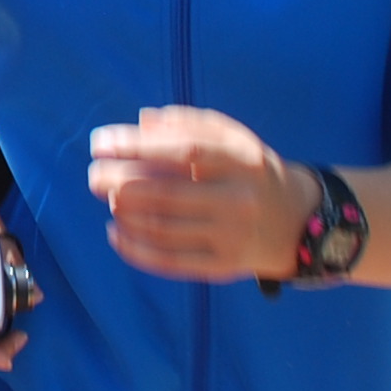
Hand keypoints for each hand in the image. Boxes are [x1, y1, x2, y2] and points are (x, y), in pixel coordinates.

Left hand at [93, 106, 308, 281]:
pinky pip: (170, 261)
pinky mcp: (224, 267)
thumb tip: (142, 122)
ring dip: (125, 213)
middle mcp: (239, 200)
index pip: (183, 150)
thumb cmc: (249, 171)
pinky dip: (135, 249)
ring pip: (164, 228)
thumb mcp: (233, 138)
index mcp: (242, 161)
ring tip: (106, 197)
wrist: (297, 221)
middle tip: (93, 174)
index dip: (137, 146)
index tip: (101, 142)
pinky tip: (115, 232)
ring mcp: (232, 237)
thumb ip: (189, 123)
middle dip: (119, 182)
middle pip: (167, 193)